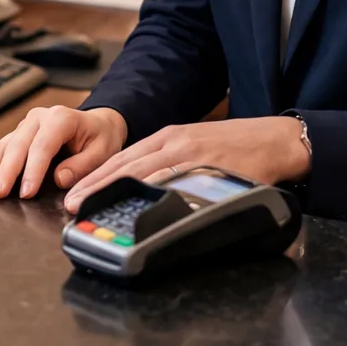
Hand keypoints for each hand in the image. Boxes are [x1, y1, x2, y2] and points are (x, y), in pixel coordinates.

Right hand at [0, 105, 126, 200]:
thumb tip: (58, 179)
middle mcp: (40, 118)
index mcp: (61, 118)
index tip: (26, 193)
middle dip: (6, 172)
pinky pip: (0, 146)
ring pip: (4, 145)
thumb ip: (82, 166)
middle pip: (18, 146)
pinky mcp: (19, 132)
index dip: (33, 171)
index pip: (43, 146)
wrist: (97, 123)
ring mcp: (27, 124)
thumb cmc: (100, 138)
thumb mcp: (102, 152)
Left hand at [61, 117, 309, 214]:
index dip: (95, 176)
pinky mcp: (210, 171)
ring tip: (92, 208)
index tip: (74, 193)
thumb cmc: (236, 148)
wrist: (274, 140)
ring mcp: (192, 157)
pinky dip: (155, 197)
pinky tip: (139, 208)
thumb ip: (168, 165)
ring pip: (145, 175)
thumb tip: (141, 189)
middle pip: (126, 166)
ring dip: (115, 192)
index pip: (123, 157)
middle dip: (95, 186)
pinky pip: (178, 185)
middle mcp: (175, 143)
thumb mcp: (194, 148)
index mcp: (168, 137)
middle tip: (71, 204)